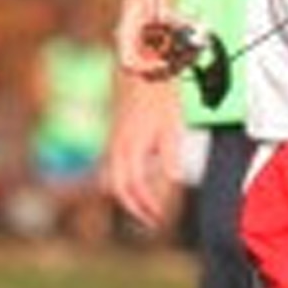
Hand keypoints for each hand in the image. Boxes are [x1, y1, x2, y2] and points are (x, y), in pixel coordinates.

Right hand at [103, 75, 182, 229]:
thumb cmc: (160, 94)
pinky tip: (140, 181)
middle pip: (117, 189)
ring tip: (146, 206)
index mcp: (129, 148)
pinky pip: (113, 166)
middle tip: (152, 221)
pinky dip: (124, 180)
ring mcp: (113, 140)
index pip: (134, 189)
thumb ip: (170, 155)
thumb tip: (175, 181)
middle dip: (134, 208)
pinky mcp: (115, 133)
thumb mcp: (172, 125)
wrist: (141, 66)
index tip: (160, 219)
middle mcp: (116, 147)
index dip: (146, 207)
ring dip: (128, 195)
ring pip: (112, 178)